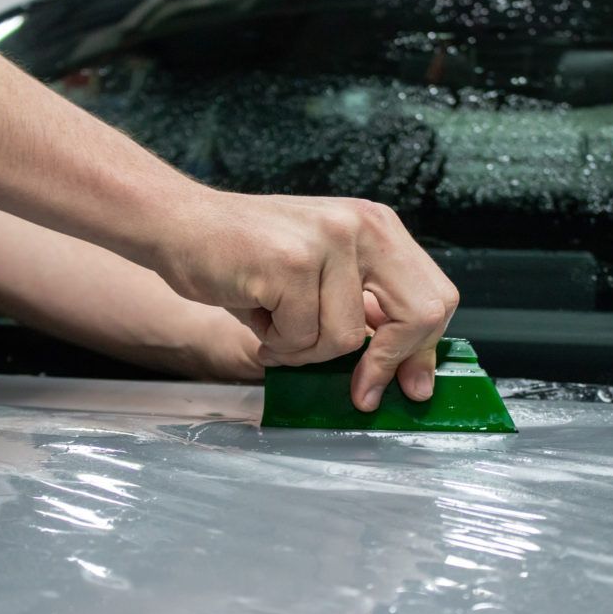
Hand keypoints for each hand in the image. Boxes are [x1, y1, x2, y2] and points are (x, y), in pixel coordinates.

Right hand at [158, 187, 458, 411]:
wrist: (178, 223)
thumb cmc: (246, 256)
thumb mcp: (321, 274)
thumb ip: (364, 311)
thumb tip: (404, 372)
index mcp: (376, 227)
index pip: (434, 296)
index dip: (423, 350)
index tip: (410, 386)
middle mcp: (360, 226)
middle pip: (418, 315)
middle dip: (387, 363)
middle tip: (359, 390)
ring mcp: (327, 242)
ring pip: (343, 339)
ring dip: (303, 350)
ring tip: (273, 325)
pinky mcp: (290, 262)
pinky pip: (299, 337)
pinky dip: (273, 343)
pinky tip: (254, 314)